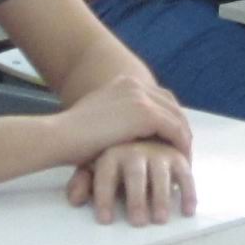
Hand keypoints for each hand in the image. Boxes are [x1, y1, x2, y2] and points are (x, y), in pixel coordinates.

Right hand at [52, 74, 193, 169]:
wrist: (60, 136)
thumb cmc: (73, 137)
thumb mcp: (99, 121)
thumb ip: (117, 120)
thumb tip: (128, 135)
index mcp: (124, 83)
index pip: (158, 97)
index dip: (168, 118)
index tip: (171, 138)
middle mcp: (135, 84)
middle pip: (171, 104)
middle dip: (179, 127)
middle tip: (183, 149)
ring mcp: (141, 97)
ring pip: (177, 117)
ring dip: (183, 138)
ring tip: (185, 159)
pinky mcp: (146, 114)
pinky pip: (175, 130)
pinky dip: (181, 146)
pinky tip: (181, 162)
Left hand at [63, 137, 197, 225]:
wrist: (139, 131)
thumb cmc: (114, 157)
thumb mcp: (94, 166)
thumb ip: (84, 182)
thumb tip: (75, 199)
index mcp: (112, 152)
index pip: (106, 175)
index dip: (104, 197)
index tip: (105, 220)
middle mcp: (136, 150)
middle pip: (135, 175)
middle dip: (137, 199)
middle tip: (138, 222)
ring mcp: (158, 152)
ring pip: (161, 175)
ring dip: (162, 197)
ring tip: (160, 220)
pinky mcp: (177, 157)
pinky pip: (185, 174)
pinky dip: (188, 192)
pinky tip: (187, 211)